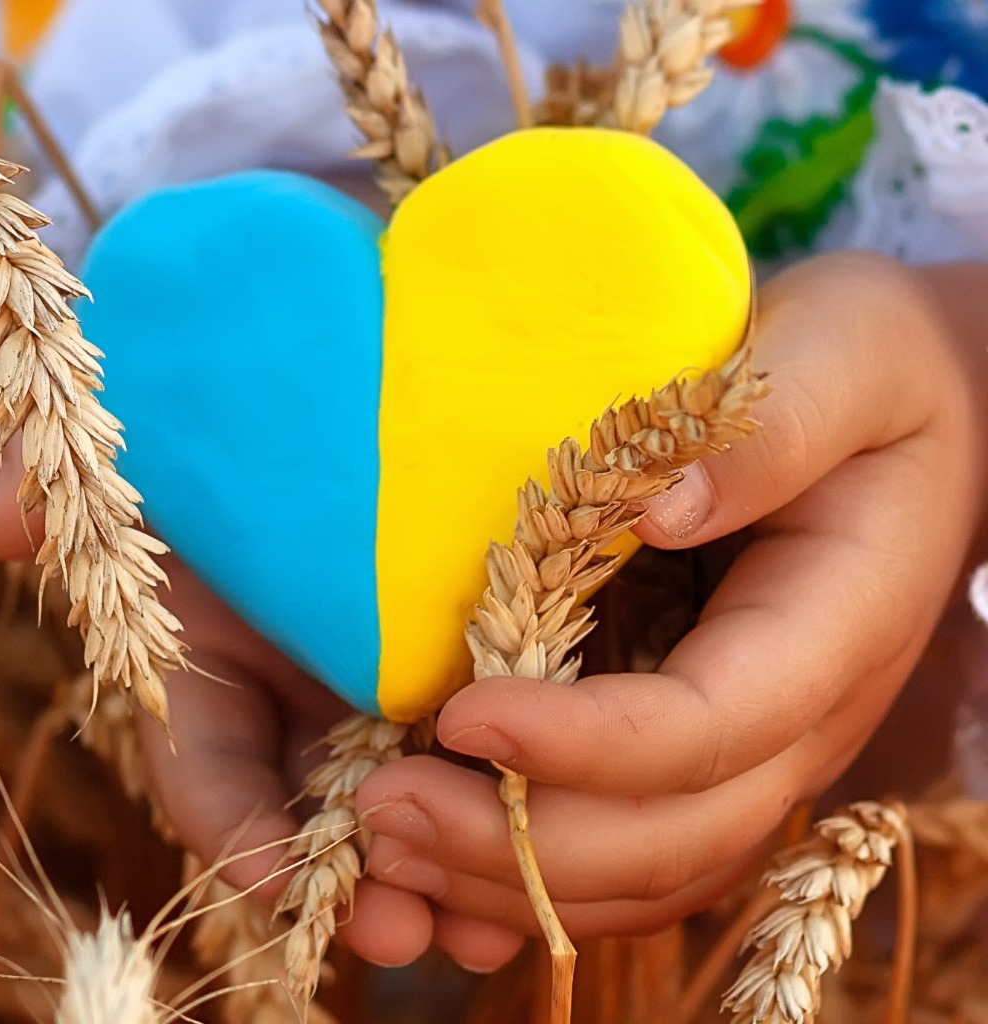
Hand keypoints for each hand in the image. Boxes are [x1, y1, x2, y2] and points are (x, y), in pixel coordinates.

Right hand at [0, 437, 520, 969]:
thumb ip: (57, 488)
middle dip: (357, 888)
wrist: (313, 424)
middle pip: (321, 822)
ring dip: (441, 873)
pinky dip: (501, 800)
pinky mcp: (452, 669)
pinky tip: (542, 844)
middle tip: (398, 934)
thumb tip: (7, 523)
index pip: (207, 775)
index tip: (276, 875)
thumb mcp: (136, 469)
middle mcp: (293, 707)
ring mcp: (377, 697)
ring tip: (481, 933)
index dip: (235, 829)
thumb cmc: (215, 455)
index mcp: (212, 682)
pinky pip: (477, 751)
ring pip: (407, 806)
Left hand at [348, 252, 987, 968]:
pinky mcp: (708, 738)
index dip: (583, 745)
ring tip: (391, 844)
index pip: (706, 727)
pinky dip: (539, 863)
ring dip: (515, 877)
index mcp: (831, 628)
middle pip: (669, 837)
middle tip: (386, 809)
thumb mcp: (843, 358)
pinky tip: (448, 846)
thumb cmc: (875, 368)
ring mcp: (755, 742)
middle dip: (523, 843)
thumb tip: (656, 508)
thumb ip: (768, 431)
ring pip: (646, 868)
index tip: (463, 714)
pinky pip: (632, 844)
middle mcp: (799, 717)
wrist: (916, 418)